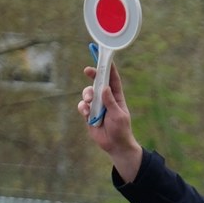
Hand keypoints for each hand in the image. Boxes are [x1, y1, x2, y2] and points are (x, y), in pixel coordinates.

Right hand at [78, 62, 141, 180]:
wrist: (115, 145)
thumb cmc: (121, 130)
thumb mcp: (118, 115)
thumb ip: (110, 102)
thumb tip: (104, 88)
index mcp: (116, 96)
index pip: (112, 78)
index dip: (108, 67)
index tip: (103, 56)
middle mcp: (106, 98)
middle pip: (97, 82)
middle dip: (92, 74)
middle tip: (87, 70)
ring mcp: (97, 106)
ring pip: (87, 93)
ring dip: (86, 95)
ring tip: (89, 102)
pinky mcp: (89, 114)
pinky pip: (82, 106)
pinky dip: (82, 107)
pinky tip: (86, 113)